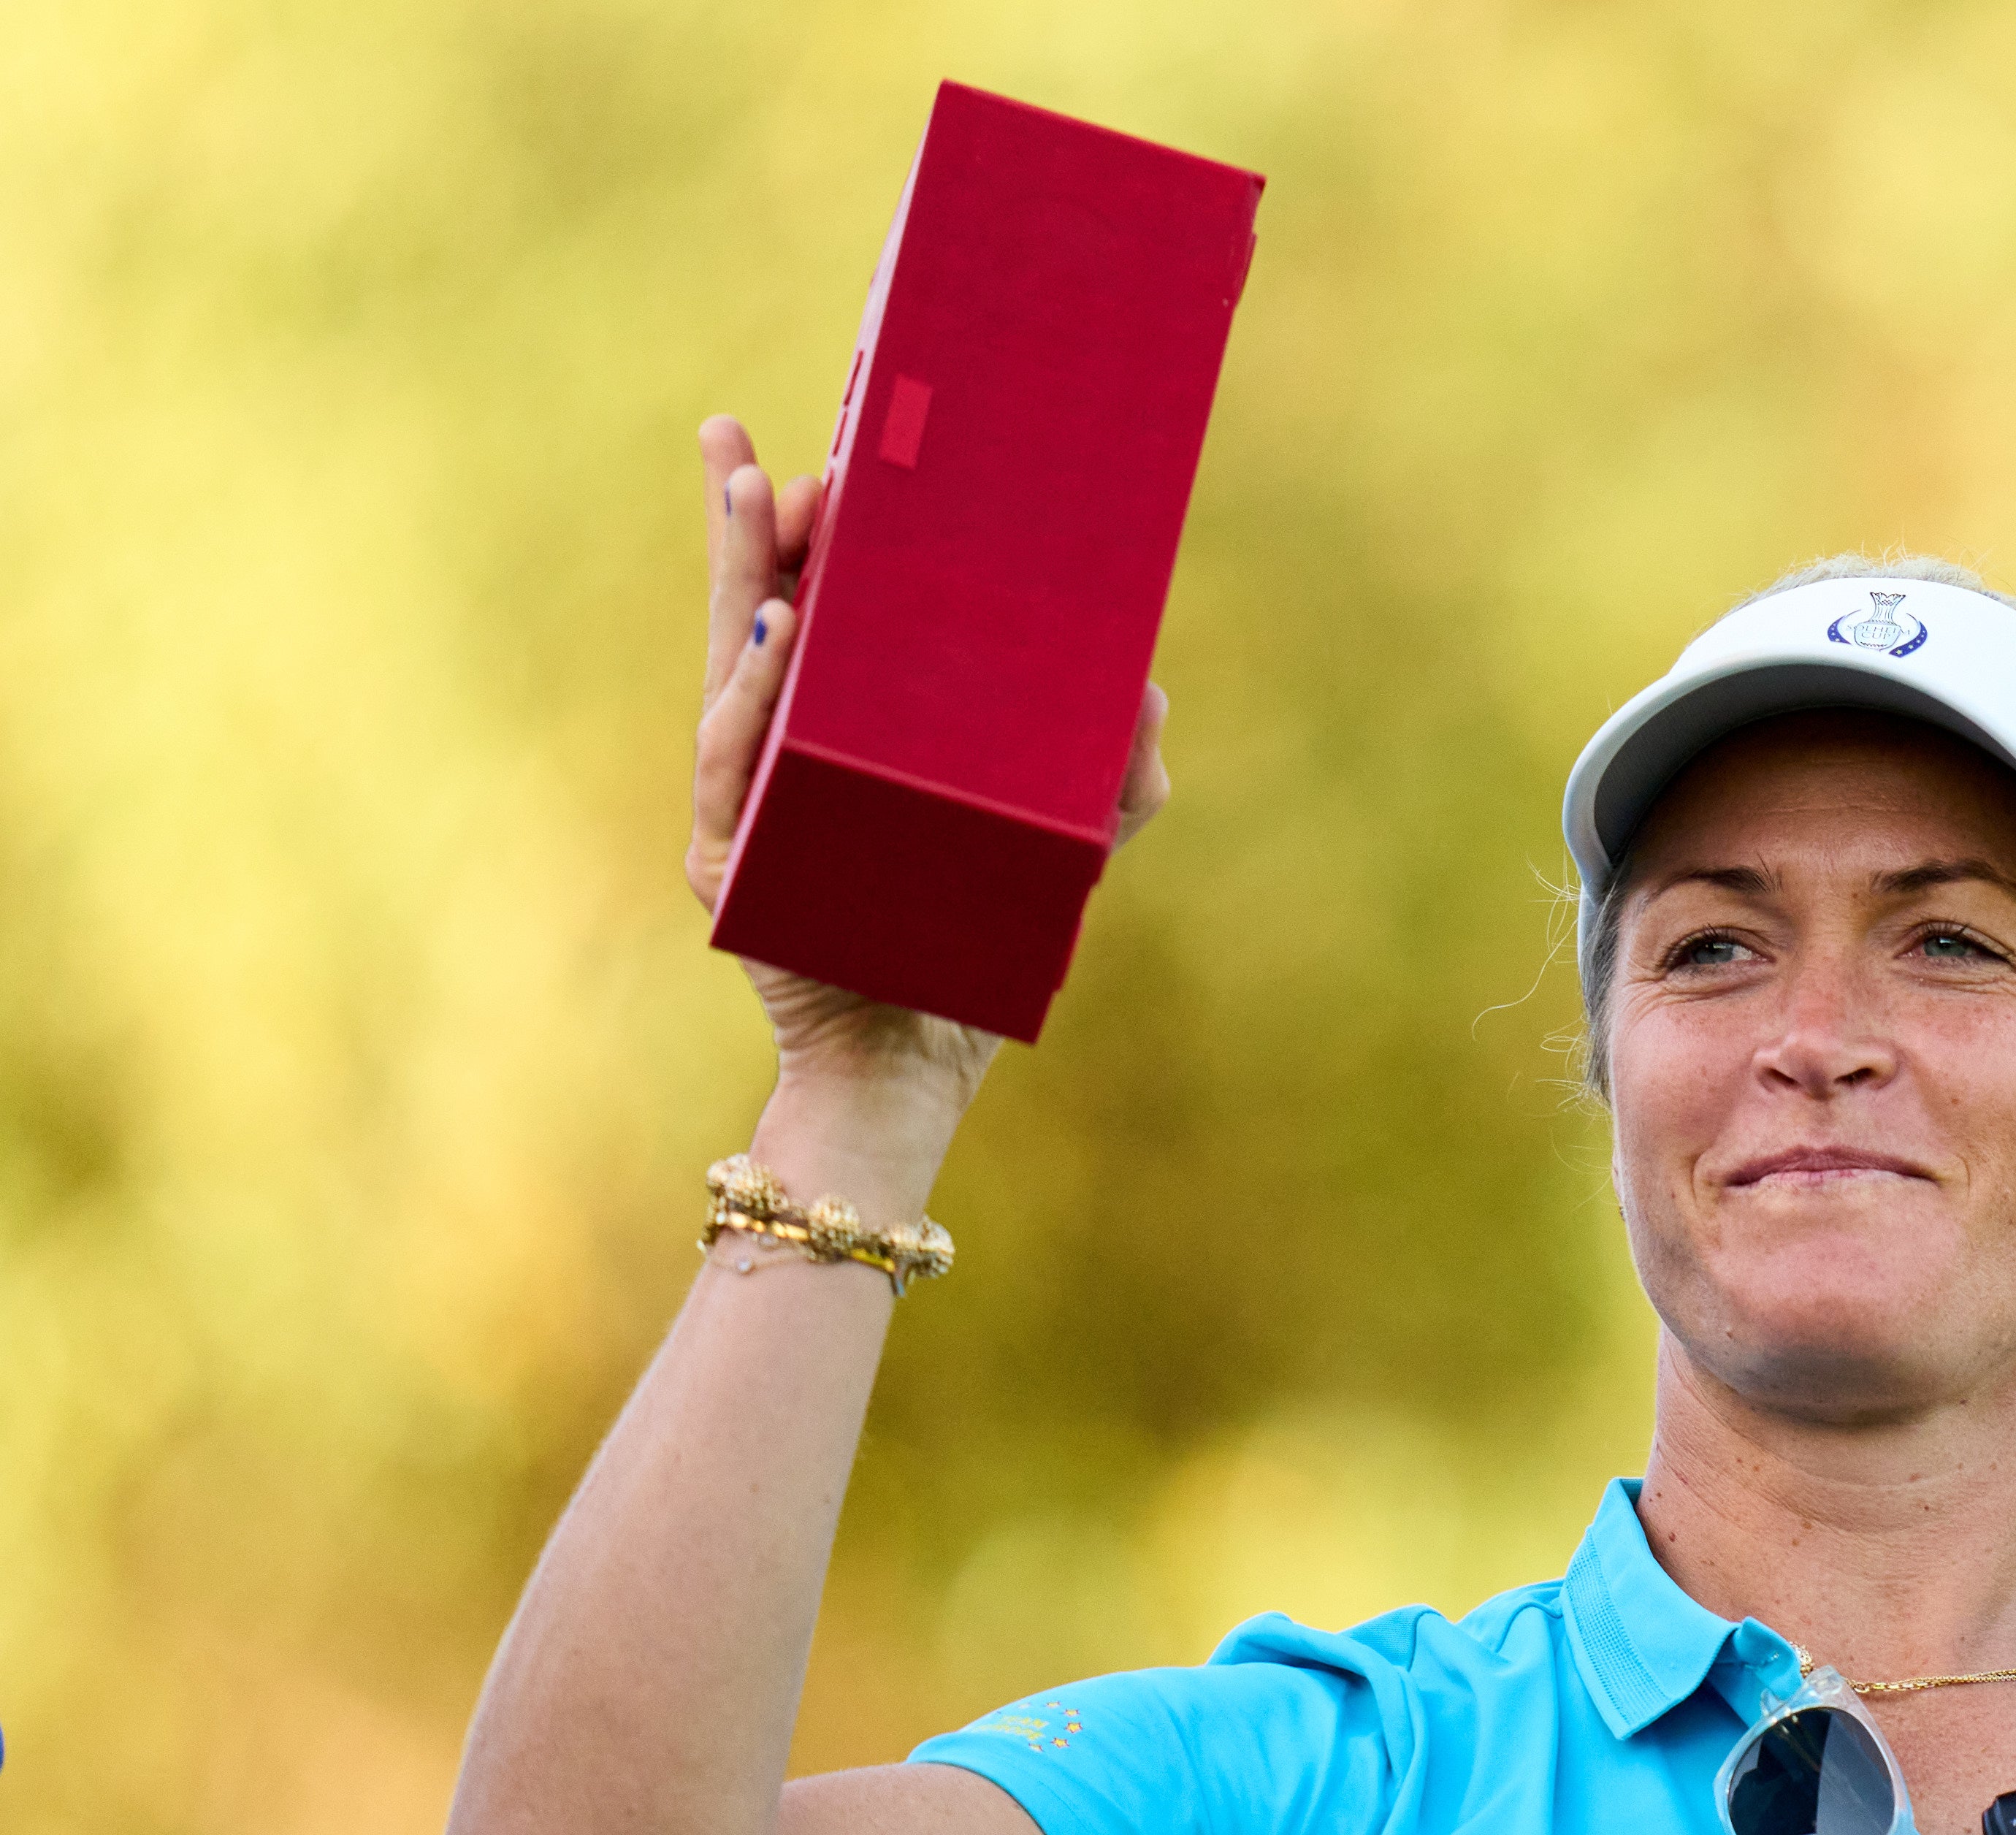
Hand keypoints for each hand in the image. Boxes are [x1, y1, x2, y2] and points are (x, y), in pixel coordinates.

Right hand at [681, 416, 1173, 1141]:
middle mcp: (779, 761)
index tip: (802, 445)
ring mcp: (746, 808)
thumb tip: (1147, 685)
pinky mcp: (731, 863)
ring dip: (746, 581)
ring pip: (733, 673)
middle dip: (749, 529)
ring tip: (767, 502)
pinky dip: (754, 696)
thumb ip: (1114, 780)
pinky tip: (777, 630)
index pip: (808, 613)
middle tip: (749, 448)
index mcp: (838, 737)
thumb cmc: (977, 950)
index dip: (795, 533)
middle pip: (753, 620)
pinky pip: (737, 763)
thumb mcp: (1062, 851)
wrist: (914, 1070)